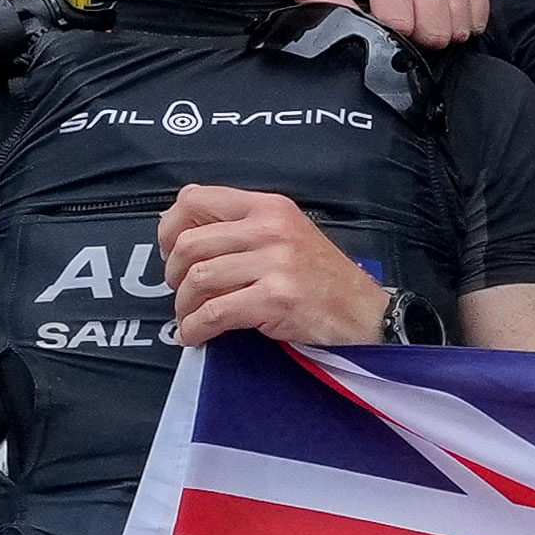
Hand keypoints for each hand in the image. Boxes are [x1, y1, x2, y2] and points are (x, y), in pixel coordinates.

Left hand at [160, 187, 392, 348]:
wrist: (364, 313)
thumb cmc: (323, 279)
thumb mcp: (287, 234)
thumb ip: (244, 229)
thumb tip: (187, 241)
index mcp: (268, 206)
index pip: (195, 199)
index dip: (170, 227)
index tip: (171, 252)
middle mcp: (269, 228)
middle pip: (190, 243)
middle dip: (174, 274)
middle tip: (180, 292)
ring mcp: (274, 262)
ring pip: (199, 279)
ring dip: (183, 305)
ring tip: (190, 317)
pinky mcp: (275, 298)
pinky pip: (215, 312)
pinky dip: (195, 327)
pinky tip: (195, 335)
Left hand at [296, 0, 489, 48]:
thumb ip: (318, 0)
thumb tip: (342, 24)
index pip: (402, 26)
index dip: (386, 37)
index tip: (373, 25)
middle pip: (435, 32)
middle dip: (414, 39)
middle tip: (394, 25)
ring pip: (458, 29)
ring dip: (436, 33)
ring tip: (412, 17)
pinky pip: (478, 18)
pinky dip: (459, 24)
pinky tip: (435, 14)